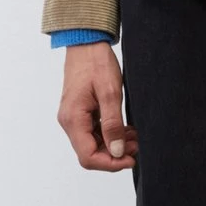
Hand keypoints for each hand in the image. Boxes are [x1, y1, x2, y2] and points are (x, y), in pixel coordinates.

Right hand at [56, 42, 138, 170]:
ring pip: (92, 143)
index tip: (130, 159)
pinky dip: (108, 134)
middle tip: (136, 146)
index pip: (88, 156)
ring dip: (113, 145)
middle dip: (114, 154)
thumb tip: (117, 151)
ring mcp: (73, 116)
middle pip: (89, 152)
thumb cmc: (96, 62)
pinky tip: (124, 129)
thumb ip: (113, 124)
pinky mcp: (79, 111)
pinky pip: (92, 131)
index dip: (110, 163)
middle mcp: (69, 121)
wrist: (86, 42)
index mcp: (73, 119)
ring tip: (134, 138)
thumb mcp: (110, 92)